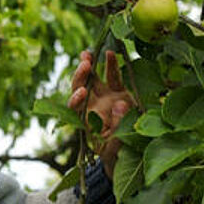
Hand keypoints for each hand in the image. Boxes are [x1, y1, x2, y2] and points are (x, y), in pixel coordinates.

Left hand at [68, 49, 133, 177]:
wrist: (128, 150)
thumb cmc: (117, 151)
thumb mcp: (118, 142)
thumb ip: (119, 124)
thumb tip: (120, 104)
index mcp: (85, 121)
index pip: (74, 108)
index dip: (76, 99)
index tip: (82, 93)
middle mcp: (91, 107)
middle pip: (80, 89)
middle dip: (80, 77)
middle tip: (85, 65)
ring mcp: (103, 98)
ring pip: (93, 80)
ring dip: (89, 67)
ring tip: (87, 54)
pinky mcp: (117, 93)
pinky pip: (113, 77)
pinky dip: (111, 65)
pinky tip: (111, 52)